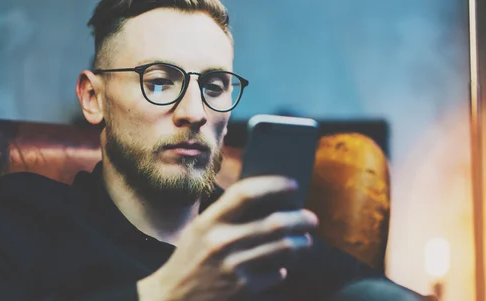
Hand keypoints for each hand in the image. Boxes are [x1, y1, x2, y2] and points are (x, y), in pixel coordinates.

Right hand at [138, 176, 318, 300]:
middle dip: (300, 219)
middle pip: (275, 223)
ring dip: (301, 243)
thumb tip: (270, 199)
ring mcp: (233, 266)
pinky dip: (283, 268)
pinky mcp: (242, 288)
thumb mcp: (201, 228)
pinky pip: (277, 273)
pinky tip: (282, 266)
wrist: (173, 297)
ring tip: (305, 241)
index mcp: (210, 220)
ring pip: (283, 249)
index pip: (247, 193)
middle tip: (312, 219)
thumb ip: (229, 213)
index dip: (274, 185)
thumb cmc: (191, 257)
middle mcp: (222, 241)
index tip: (293, 186)